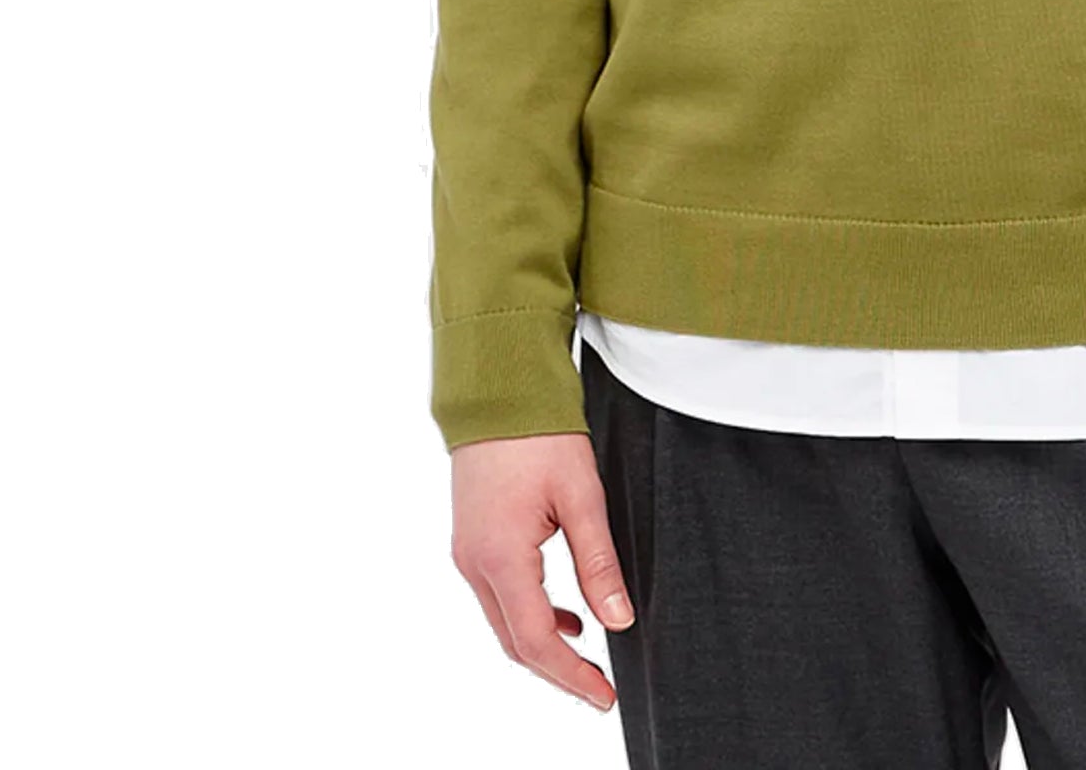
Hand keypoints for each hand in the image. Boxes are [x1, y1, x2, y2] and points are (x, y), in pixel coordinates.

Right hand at [449, 431, 635, 711]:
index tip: (604, 696)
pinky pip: (498, 595)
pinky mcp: (472, 538)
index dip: (571, 676)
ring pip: (503, 621)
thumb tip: (618, 620)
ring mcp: (467, 552)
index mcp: (500, 557)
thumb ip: (598, 561)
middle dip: (557, 671)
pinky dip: (530, 615)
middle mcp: (474, 563)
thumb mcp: (581, 494)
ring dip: (543, 644)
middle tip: (599, 689)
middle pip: (514, 641)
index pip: (536, 640)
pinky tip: (566, 613)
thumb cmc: (540, 433)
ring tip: (587, 658)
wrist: (498, 389)